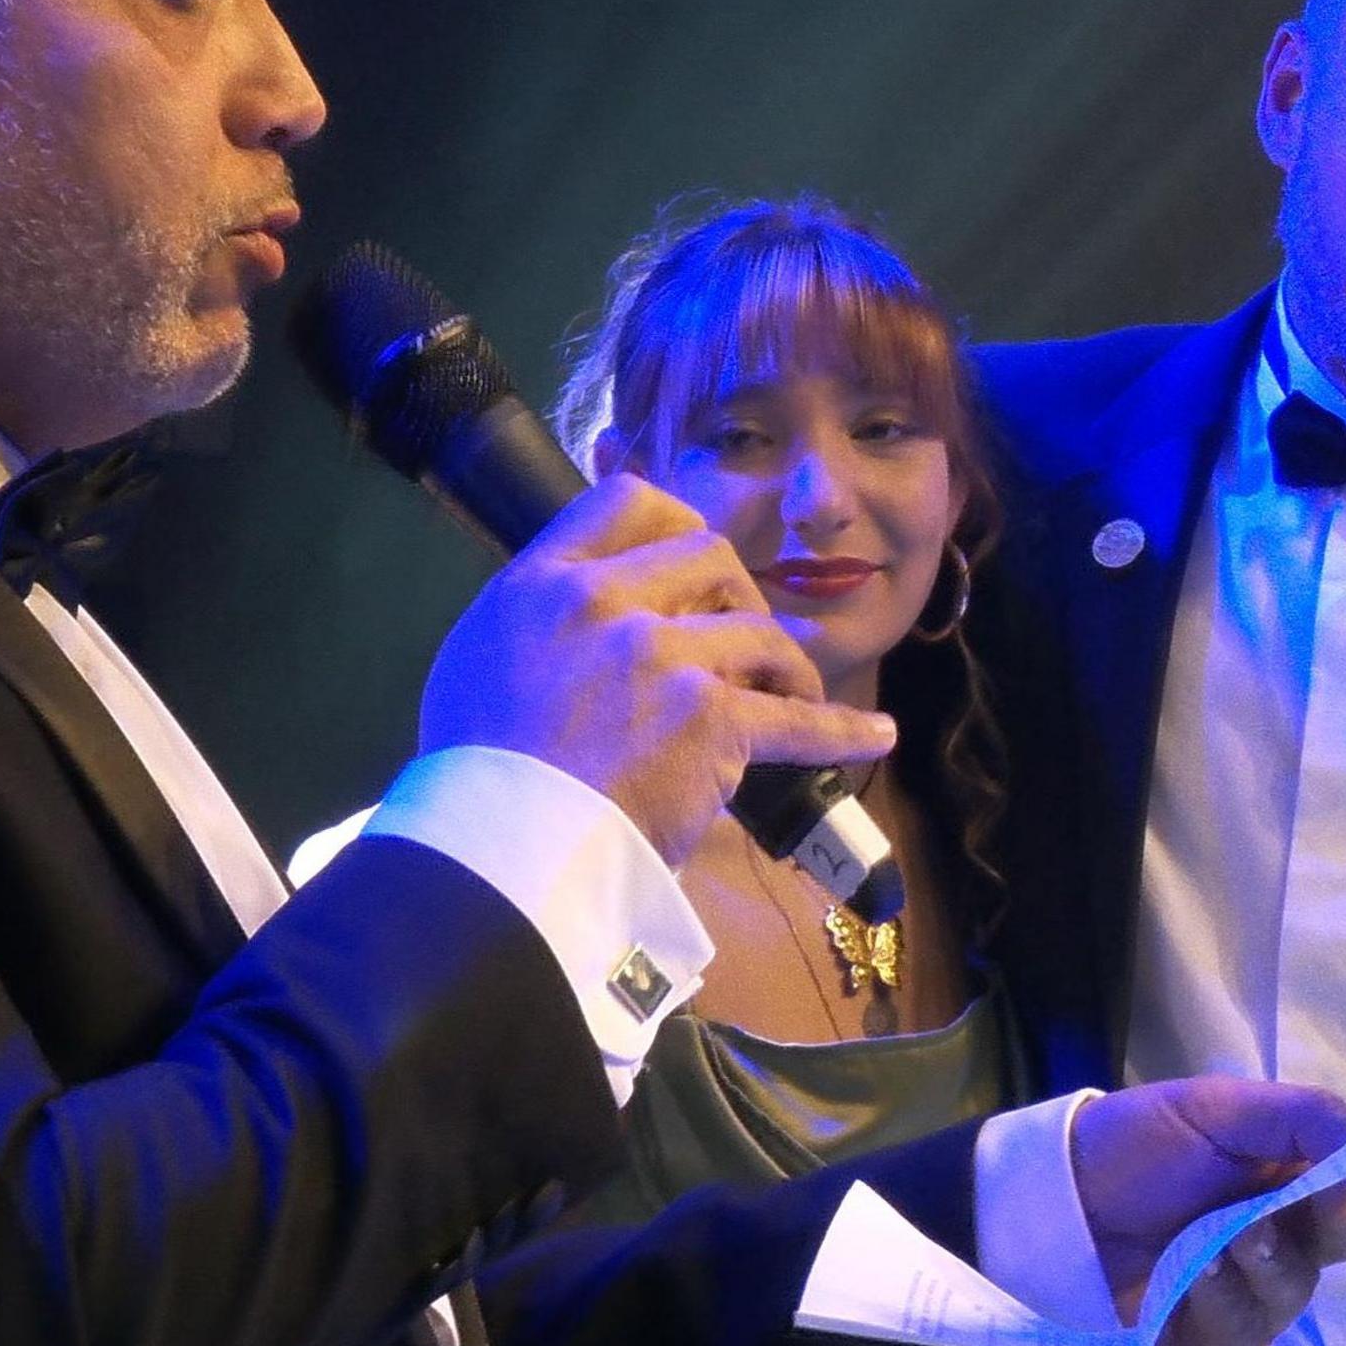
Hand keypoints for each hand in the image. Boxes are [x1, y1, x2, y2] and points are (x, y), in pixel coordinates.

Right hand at [418, 474, 895, 860]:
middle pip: (711, 556)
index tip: (691, 561)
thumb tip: (575, 617)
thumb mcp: (477, 661)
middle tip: (739, 643)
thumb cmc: (474, 768)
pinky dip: (842, 730)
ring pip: (761, 632)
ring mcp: (663, 656)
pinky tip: (871, 735)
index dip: (673, 523)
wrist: (497, 845)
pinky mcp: (712, 719)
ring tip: (792, 695)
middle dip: (738, 595)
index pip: (627, 501)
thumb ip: (535, 621)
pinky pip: (798, 720)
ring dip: (785, 665)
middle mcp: (606, 601)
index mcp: (544, 581)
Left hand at [1068, 1077, 1345, 1345]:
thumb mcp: (1216, 1108)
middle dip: (1342, 1222)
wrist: (1047, 1204)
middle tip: (1330, 1202)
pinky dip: (1224, 1301)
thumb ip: (1304, 1118)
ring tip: (1228, 1235)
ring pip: (1296, 1289)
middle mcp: (1280, 1238)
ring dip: (1269, 1258)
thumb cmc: (1130, 1148)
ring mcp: (1248, 1297)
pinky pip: (1246, 1336)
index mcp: (1289, 1176)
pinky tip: (1194, 1274)